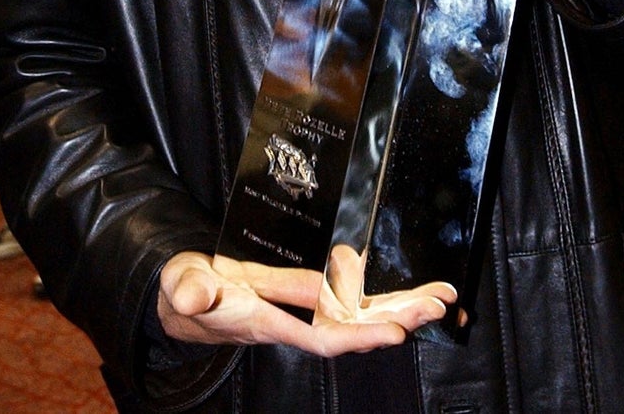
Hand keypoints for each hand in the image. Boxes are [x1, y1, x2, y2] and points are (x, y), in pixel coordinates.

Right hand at [158, 251, 454, 355]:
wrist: (190, 296)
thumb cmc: (190, 292)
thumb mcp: (182, 286)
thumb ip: (189, 290)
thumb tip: (193, 294)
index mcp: (268, 320)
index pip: (321, 334)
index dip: (358, 336)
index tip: (394, 333)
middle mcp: (296, 319)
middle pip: (355, 326)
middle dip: (398, 318)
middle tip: (438, 306)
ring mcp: (305, 307)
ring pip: (362, 312)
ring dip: (402, 306)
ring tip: (440, 299)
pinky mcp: (309, 293)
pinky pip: (354, 298)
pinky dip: (383, 294)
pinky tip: (411, 289)